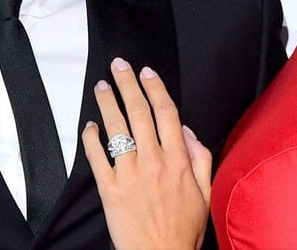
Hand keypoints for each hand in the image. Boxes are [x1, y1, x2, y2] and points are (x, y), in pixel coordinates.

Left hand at [82, 57, 211, 249]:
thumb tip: (188, 131)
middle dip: (128, 85)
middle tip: (119, 66)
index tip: (147, 73)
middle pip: (139, 113)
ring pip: (116, 129)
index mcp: (179, 162)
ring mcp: (130, 175)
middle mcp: (154, 163)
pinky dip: (91, 138)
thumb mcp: (206, 194)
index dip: (155, 89)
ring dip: (107, 104)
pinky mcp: (110, 189)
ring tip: (102, 87)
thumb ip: (200, 159)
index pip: (166, 114)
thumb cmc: (183, 231)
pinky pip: (97, 157)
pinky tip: (90, 126)